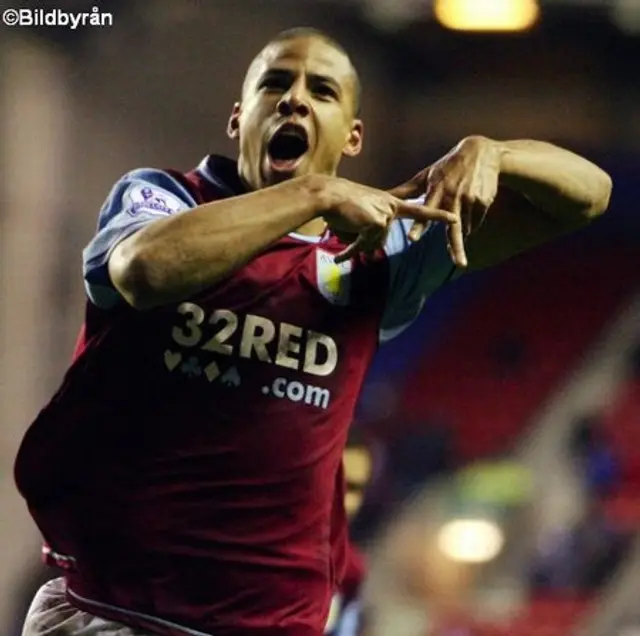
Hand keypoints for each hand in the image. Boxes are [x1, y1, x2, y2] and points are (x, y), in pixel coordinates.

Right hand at [324, 179, 457, 263]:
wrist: (329, 195)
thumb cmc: (341, 202)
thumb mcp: (362, 213)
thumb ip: (373, 228)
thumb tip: (374, 249)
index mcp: (391, 201)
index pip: (419, 210)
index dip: (438, 216)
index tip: (455, 219)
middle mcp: (391, 207)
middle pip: (382, 238)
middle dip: (362, 243)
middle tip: (346, 248)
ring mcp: (386, 214)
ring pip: (374, 242)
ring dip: (355, 244)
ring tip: (342, 240)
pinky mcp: (378, 222)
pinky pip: (364, 243)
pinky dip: (350, 251)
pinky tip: (340, 257)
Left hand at [397, 136, 501, 267]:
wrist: (481, 154)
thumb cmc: (447, 167)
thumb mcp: (427, 175)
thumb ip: (407, 191)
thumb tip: (385, 198)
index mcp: (436, 191)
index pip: (425, 212)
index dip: (419, 226)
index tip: (412, 238)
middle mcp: (452, 197)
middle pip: (453, 228)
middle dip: (456, 247)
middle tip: (460, 264)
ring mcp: (469, 200)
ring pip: (463, 229)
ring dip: (459, 228)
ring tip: (460, 207)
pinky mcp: (483, 202)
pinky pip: (474, 224)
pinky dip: (471, 222)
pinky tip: (470, 206)